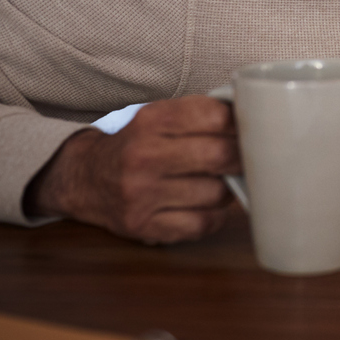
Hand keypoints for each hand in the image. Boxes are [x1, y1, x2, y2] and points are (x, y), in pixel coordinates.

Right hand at [26, 96, 239, 243]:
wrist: (84, 178)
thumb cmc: (136, 144)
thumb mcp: (158, 116)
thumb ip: (200, 114)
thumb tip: (254, 118)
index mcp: (151, 120)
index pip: (215, 116)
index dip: (240, 123)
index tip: (248, 128)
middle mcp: (144, 156)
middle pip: (220, 155)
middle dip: (242, 157)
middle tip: (246, 157)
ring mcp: (142, 194)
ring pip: (217, 193)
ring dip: (227, 189)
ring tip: (218, 181)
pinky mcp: (144, 226)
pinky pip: (202, 224)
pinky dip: (213, 216)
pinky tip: (205, 205)